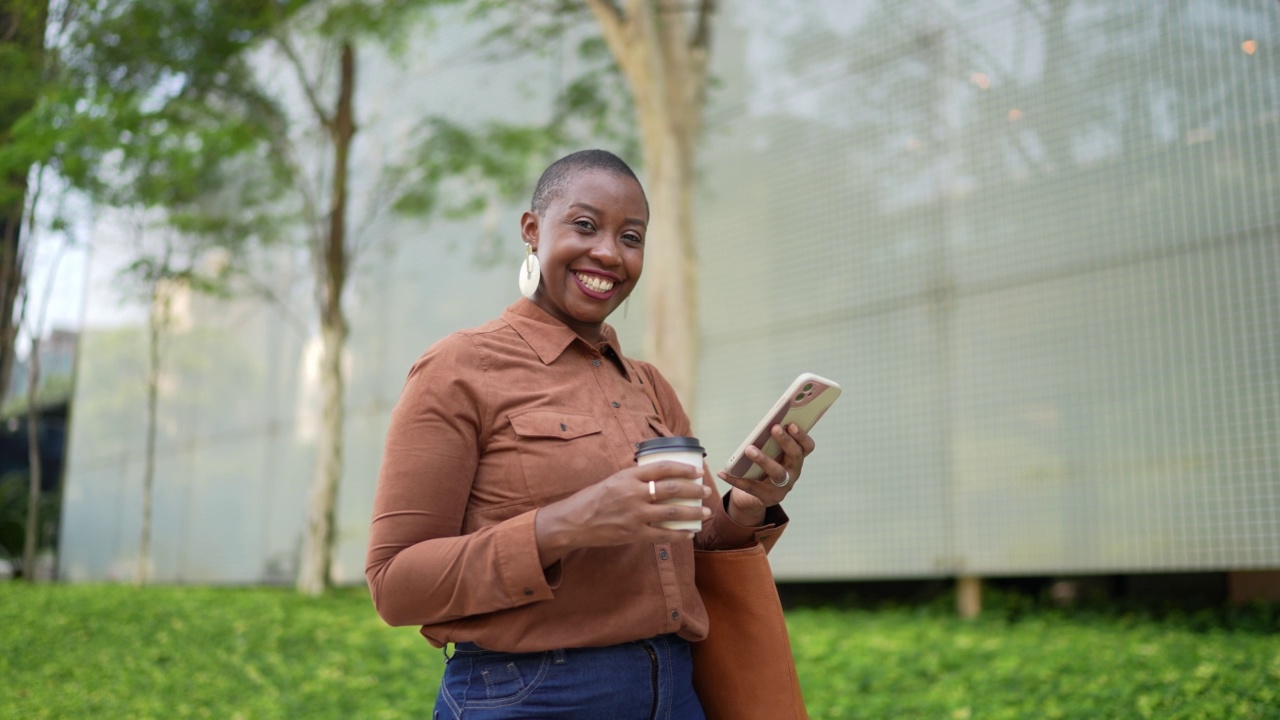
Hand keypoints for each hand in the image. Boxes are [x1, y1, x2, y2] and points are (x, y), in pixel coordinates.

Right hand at [534, 460, 710, 566]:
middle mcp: (633, 493)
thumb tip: (660, 476)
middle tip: (705, 491)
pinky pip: (662, 534)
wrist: (574, 522)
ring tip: (705, 512)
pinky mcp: (633, 533)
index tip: (697, 470)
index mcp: (629, 476)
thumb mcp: (614, 480)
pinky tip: (689, 533)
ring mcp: (634, 514)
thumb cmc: (594, 499)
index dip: (683, 468)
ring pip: (671, 512)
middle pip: (671, 489)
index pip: (662, 467)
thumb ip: (636, 478)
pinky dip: (678, 534)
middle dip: (693, 490)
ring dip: (692, 512)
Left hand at [715, 423, 815, 524]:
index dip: (801, 436)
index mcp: (796, 459)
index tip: (791, 423)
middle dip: (786, 441)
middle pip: (795, 456)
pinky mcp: (768, 498)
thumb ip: (769, 442)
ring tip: (749, 449)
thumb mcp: (768, 454)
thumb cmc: (761, 468)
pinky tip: (722, 472)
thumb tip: (762, 426)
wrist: (754, 497)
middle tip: (774, 427)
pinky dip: (734, 479)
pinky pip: (751, 487)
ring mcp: (783, 487)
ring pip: (777, 472)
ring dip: (763, 459)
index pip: (807, 447)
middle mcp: (793, 473)